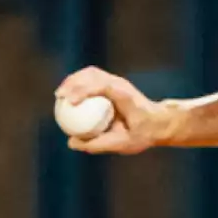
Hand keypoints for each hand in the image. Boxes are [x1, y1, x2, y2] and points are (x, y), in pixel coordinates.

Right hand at [54, 67, 177, 154]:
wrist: (158, 123)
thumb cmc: (143, 134)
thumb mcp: (123, 144)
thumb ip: (98, 144)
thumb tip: (72, 142)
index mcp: (126, 96)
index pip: (102, 86)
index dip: (83, 91)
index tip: (70, 102)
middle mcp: (121, 85)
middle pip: (92, 75)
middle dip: (73, 83)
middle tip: (59, 97)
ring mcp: (117, 82)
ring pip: (90, 73)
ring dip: (73, 80)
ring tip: (60, 94)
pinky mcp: (113, 83)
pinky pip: (92, 78)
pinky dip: (78, 83)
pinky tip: (68, 95)